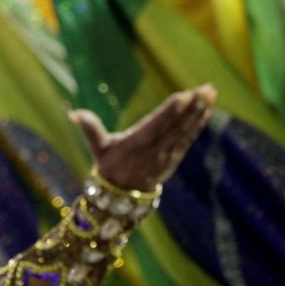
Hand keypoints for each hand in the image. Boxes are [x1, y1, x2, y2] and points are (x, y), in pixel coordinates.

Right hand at [68, 84, 216, 190]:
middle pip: (176, 127)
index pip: (156, 126)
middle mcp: (155, 150)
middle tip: (205, 89)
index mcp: (136, 145)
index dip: (170, 112)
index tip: (184, 96)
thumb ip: (89, 129)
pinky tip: (207, 109)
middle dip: (192, 108)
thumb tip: (74, 113)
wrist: (122, 196)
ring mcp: (167, 155)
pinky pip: (188, 139)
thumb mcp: (97, 148)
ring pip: (185, 131)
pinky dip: (198, 124)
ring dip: (199, 112)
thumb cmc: (108, 165)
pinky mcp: (174, 157)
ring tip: (210, 93)